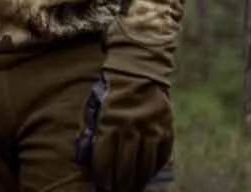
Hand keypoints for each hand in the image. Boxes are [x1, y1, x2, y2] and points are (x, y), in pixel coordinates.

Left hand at [76, 68, 172, 190]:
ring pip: (145, 167)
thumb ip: (90, 130)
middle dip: (120, 186)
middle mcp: (131, 128)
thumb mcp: (95, 105)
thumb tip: (84, 157)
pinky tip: (147, 176)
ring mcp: (151, 130)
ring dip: (137, 183)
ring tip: (131, 190)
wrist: (139, 70)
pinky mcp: (166, 130)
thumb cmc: (111, 89)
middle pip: (125, 169)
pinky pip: (160, 157)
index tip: (102, 189)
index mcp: (110, 122)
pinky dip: (153, 170)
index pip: (105, 160)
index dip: (103, 178)